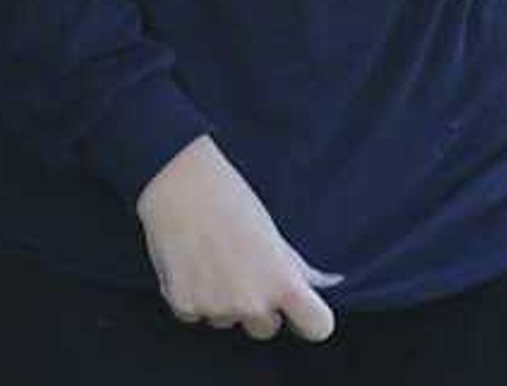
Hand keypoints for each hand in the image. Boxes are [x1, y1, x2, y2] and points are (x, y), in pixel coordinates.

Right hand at [137, 138, 339, 341]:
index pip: (318, 327)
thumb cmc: (229, 198)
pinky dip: (191, 295)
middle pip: (266, 329)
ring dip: (221, 300)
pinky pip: (195, 314)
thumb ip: (299, 267)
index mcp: (283, 283)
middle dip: (257, 307)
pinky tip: (188, 263)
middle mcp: (253, 302)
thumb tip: (330, 283)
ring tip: (209, 258)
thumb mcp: (272, 232)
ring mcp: (217, 306)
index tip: (298, 307)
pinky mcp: (183, 304)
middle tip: (240, 268)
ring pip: (227, 320)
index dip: (309, 318)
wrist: (176, 178)